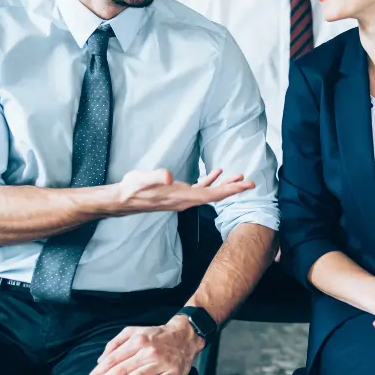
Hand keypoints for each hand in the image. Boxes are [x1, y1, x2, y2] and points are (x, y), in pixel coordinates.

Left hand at [83, 317, 202, 374]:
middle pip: (122, 368)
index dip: (99, 371)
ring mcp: (162, 362)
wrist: (185, 335)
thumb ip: (116, 343)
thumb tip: (100, 360)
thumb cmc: (156, 335)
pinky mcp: (173, 372)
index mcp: (138, 340)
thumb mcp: (135, 331)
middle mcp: (148, 351)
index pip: (114, 358)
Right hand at [111, 168, 253, 215]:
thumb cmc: (133, 188)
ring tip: (238, 176)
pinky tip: (216, 173)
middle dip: (234, 189)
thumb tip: (168, 177)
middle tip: (250, 182)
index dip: (231, 190)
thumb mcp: (143, 179)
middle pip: (216, 196)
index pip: (213, 195)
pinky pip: (200, 189)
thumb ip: (156, 177)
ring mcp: (183, 198)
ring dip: (224, 185)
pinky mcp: (179, 194)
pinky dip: (210, 182)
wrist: (123, 199)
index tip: (247, 185)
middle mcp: (186, 200)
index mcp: (183, 197)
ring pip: (210, 193)